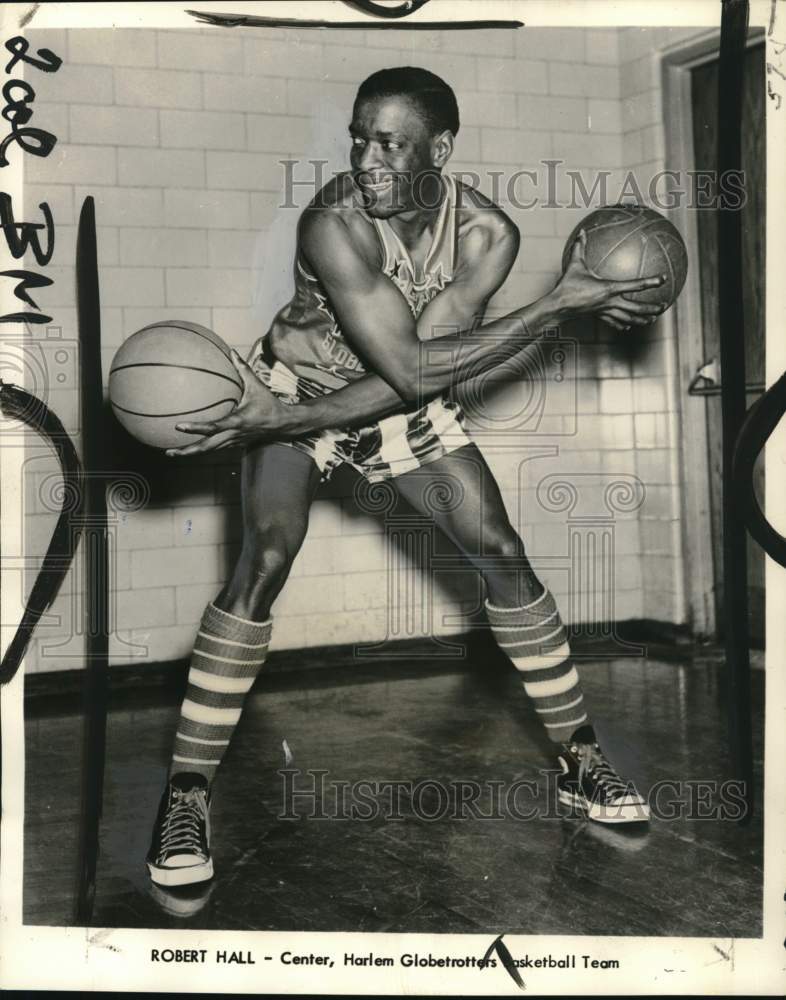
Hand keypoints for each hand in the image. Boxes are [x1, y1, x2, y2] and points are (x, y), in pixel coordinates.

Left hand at [165, 351, 290, 456]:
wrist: (283, 424)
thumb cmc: (269, 403)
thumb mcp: (257, 385)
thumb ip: (243, 369)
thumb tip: (232, 351)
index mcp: (237, 421)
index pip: (213, 427)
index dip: (196, 428)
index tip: (179, 426)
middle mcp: (234, 434)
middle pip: (208, 447)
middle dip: (188, 451)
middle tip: (169, 452)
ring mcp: (234, 441)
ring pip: (211, 451)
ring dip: (193, 453)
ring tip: (173, 452)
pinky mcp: (236, 444)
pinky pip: (217, 448)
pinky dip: (203, 448)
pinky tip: (191, 446)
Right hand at [553, 229, 666, 329]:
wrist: (558, 307)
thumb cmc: (566, 285)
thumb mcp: (574, 264)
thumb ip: (580, 247)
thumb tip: (582, 232)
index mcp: (609, 288)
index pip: (635, 285)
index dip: (651, 281)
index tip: (663, 278)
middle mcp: (610, 302)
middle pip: (636, 308)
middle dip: (651, 308)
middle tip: (664, 306)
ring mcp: (605, 311)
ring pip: (628, 318)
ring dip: (641, 319)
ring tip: (652, 320)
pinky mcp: (598, 316)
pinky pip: (614, 322)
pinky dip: (622, 324)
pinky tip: (628, 326)